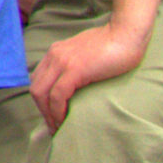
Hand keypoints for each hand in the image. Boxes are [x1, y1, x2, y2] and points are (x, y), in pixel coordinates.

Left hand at [31, 22, 145, 129]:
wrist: (127, 33)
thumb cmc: (114, 46)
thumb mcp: (85, 55)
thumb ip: (75, 65)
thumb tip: (74, 84)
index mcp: (55, 52)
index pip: (38, 80)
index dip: (42, 101)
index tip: (51, 116)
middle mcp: (54, 55)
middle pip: (36, 88)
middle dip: (42, 111)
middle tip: (53, 127)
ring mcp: (62, 61)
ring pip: (42, 93)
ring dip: (48, 114)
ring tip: (58, 128)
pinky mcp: (74, 69)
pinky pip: (58, 95)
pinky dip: (58, 111)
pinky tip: (65, 121)